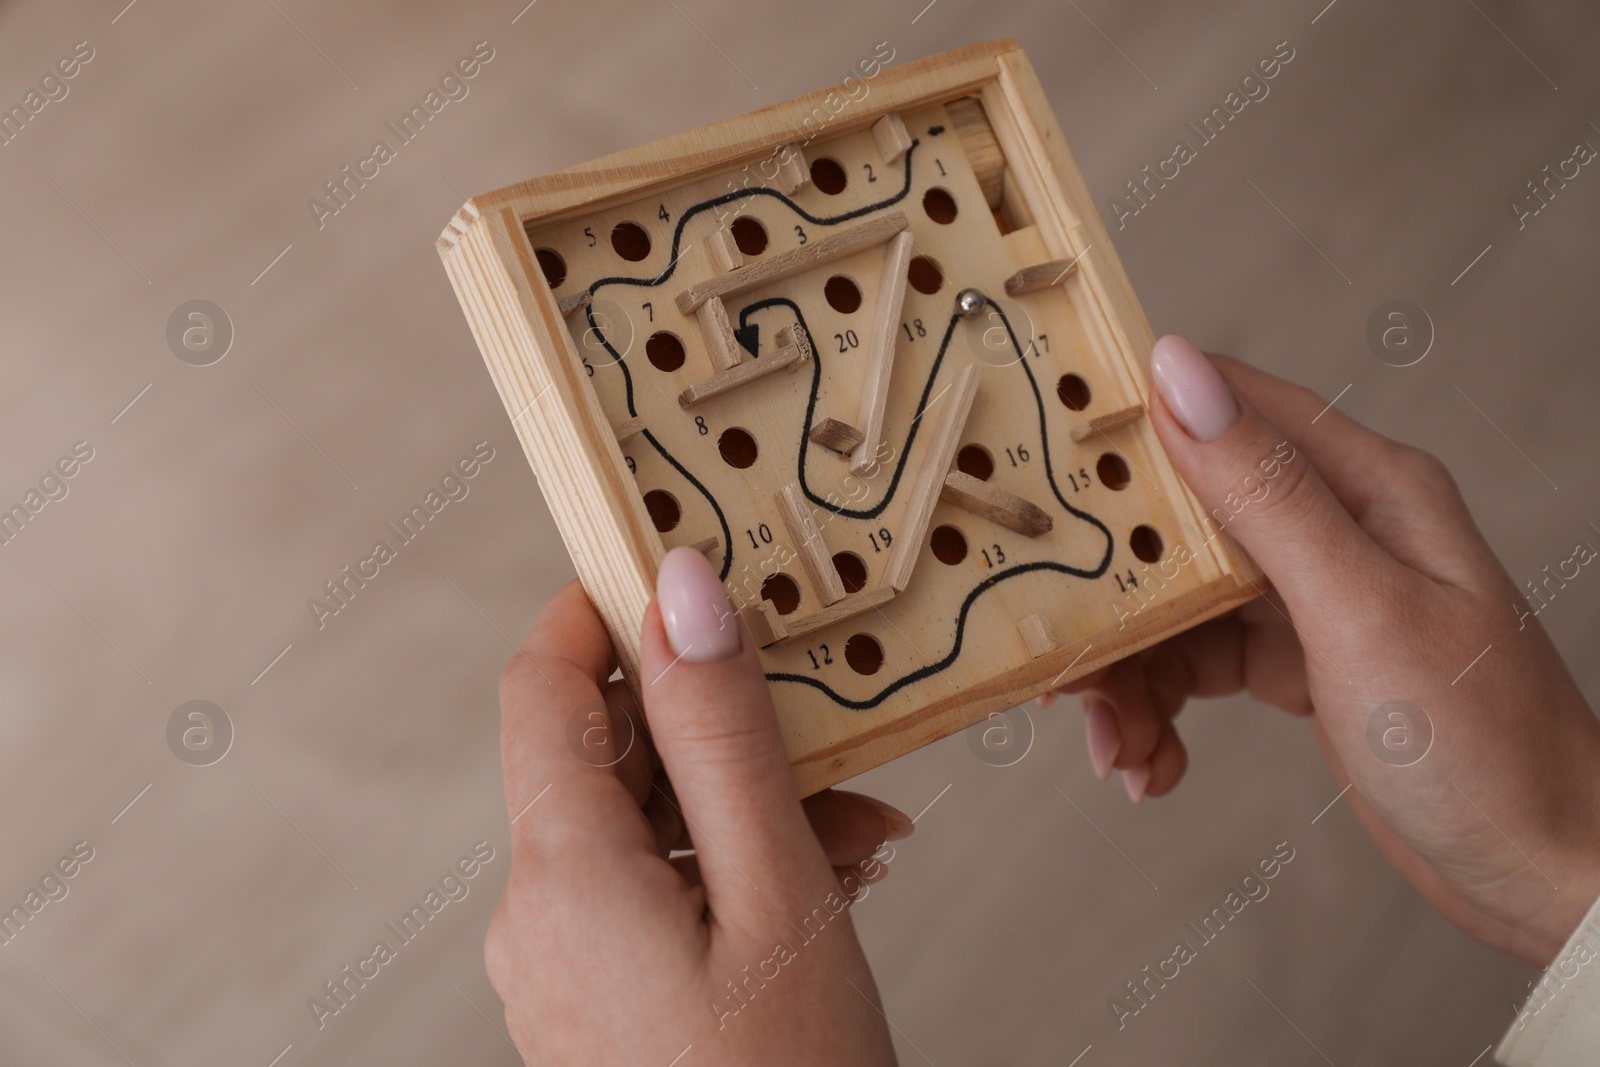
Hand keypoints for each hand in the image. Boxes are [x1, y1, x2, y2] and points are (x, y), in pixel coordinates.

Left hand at [486, 548, 905, 1063]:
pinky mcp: (602, 1001)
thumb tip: (677, 587)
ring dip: (746, 800)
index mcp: (563, 873)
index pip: (542, 685)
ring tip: (859, 824)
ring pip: (646, 825)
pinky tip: (824, 876)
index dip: (602, 607)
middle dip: (717, 722)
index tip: (682, 561)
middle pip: (607, 755)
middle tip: (823, 718)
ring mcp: (564, 966)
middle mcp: (540, 915)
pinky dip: (733, 865)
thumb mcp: (776, 889)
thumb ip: (719, 731)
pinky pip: (656, 891)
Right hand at [1046, 335, 1599, 964]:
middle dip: (1117, 591)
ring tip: (1118, 747)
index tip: (1051, 455)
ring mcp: (1314, 599)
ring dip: (1132, 677)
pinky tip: (1153, 764)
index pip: (1230, 409)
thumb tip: (1180, 373)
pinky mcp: (1299, 663)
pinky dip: (1163, 714)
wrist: (1543, 871)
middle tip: (1068, 658)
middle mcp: (1335, 528)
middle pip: (1184, 524)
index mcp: (1365, 485)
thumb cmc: (1488, 745)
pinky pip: (1200, 667)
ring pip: (1180, 605)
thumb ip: (1265, 493)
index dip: (1136, 424)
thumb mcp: (1361, 609)